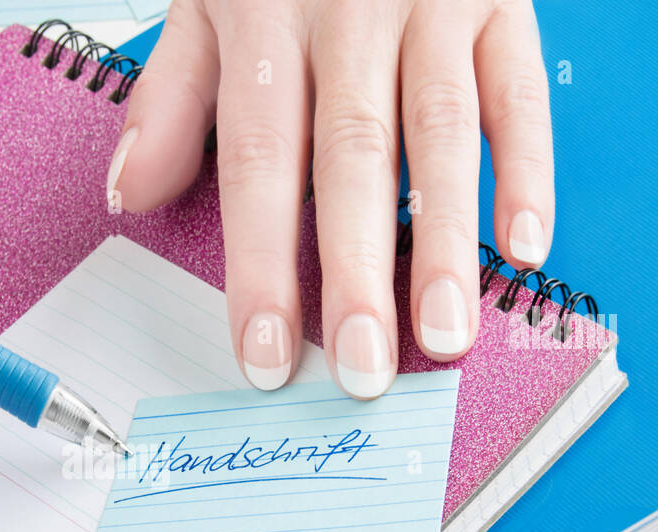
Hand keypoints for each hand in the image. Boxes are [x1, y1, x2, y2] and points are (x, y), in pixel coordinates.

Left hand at [107, 0, 553, 397]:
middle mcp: (349, 12)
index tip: (264, 353)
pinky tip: (524, 248)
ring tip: (445, 335)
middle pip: (351, 158)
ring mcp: (432, 3)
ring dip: (444, 241)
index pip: (258, 161)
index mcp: (266, 21)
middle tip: (365, 370)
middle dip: (355, 273)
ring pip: (440, 132)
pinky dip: (528, 169)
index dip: (262, 265)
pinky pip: (518, 89)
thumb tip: (129, 195)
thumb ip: (169, 96)